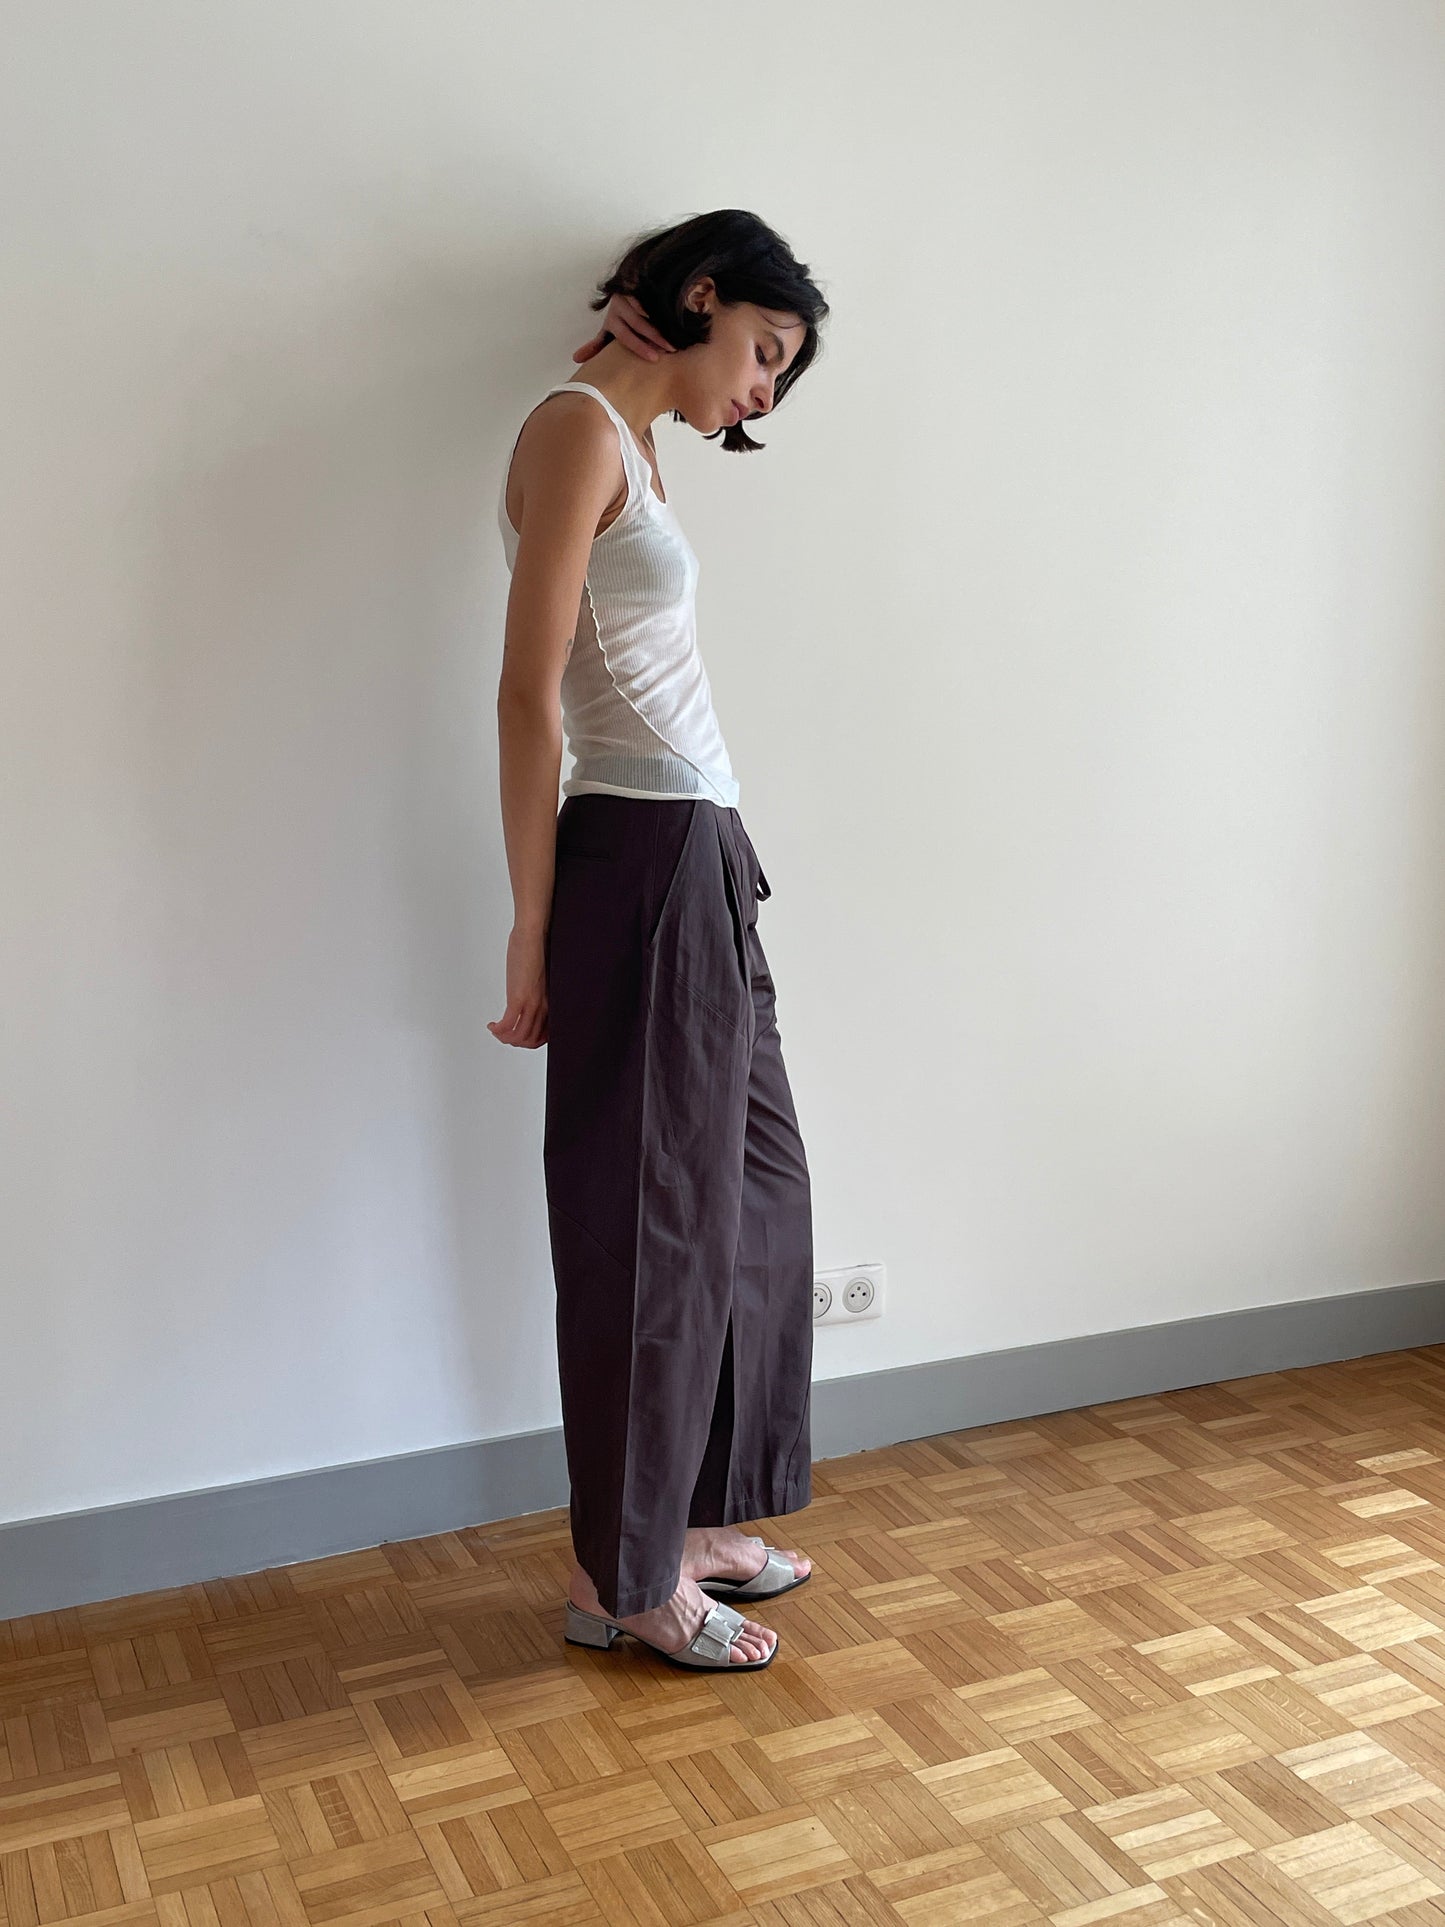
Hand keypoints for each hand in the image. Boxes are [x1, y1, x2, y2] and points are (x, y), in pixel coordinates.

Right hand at [488, 925, 548, 1048]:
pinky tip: (492, 1025)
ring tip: (496, 1031)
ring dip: (505, 1039)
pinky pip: (508, 1025)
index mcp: (549, 1001)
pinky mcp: (518, 998)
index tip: (518, 1036)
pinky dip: (498, 1031)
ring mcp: (531, 1004)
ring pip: (520, 1037)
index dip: (531, 1041)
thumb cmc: (536, 949)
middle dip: (516, 1042)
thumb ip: (536, 987)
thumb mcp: (538, 975)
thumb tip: (528, 991)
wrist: (533, 935)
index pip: (545, 1034)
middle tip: (504, 1035)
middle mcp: (542, 1006)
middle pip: (531, 1040)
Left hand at [574, 290, 677, 363]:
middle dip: (654, 337)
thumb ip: (597, 344)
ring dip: (660, 323)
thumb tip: (575, 359)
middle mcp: (618, 305)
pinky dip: (660, 304)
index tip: (654, 359)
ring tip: (675, 335)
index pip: (624, 336)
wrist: (626, 284)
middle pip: (637, 323)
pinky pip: (649, 294)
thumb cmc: (620, 316)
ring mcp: (629, 291)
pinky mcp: (638, 280)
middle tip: (670, 349)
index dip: (639, 347)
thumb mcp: (609, 329)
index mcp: (611, 319)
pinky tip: (674, 314)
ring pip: (645, 310)